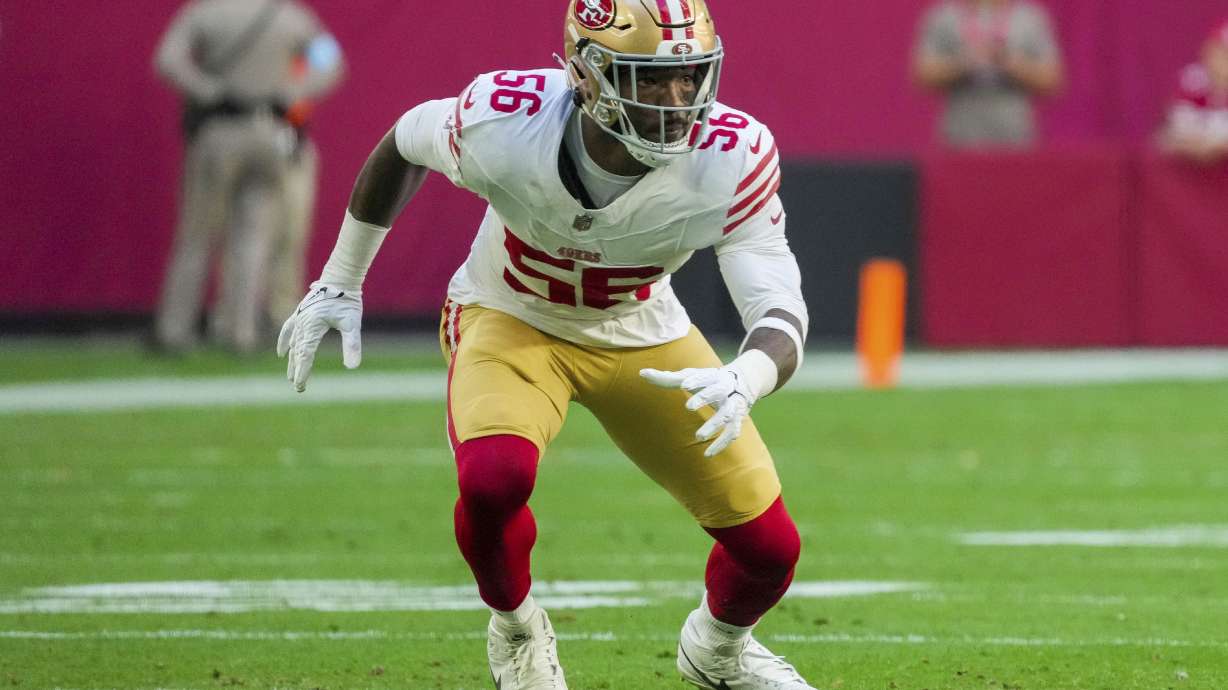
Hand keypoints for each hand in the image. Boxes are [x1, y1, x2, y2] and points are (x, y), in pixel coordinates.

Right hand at [276, 282, 362, 391]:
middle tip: (299, 388)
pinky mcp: (300, 313)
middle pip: (297, 352)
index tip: (300, 386)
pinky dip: (284, 341)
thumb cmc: (347, 300)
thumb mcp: (352, 323)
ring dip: (292, 360)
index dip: (302, 371)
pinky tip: (282, 352)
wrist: (340, 278)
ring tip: (290, 376)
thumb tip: (352, 367)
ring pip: (292, 343)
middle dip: (297, 370)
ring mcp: (299, 317)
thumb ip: (352, 345)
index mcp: (312, 326)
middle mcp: (301, 322)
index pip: (305, 355)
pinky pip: (288, 330)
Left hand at [640, 360, 766, 457]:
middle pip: (716, 391)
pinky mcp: (737, 420)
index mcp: (711, 376)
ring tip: (698, 437)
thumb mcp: (690, 377)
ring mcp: (732, 405)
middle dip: (704, 398)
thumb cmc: (707, 380)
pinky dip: (721, 444)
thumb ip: (666, 378)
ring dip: (713, 425)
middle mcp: (724, 389)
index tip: (683, 384)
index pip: (703, 376)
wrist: (743, 382)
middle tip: (689, 407)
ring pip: (726, 415)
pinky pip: (732, 433)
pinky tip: (708, 454)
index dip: (695, 379)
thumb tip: (641, 373)